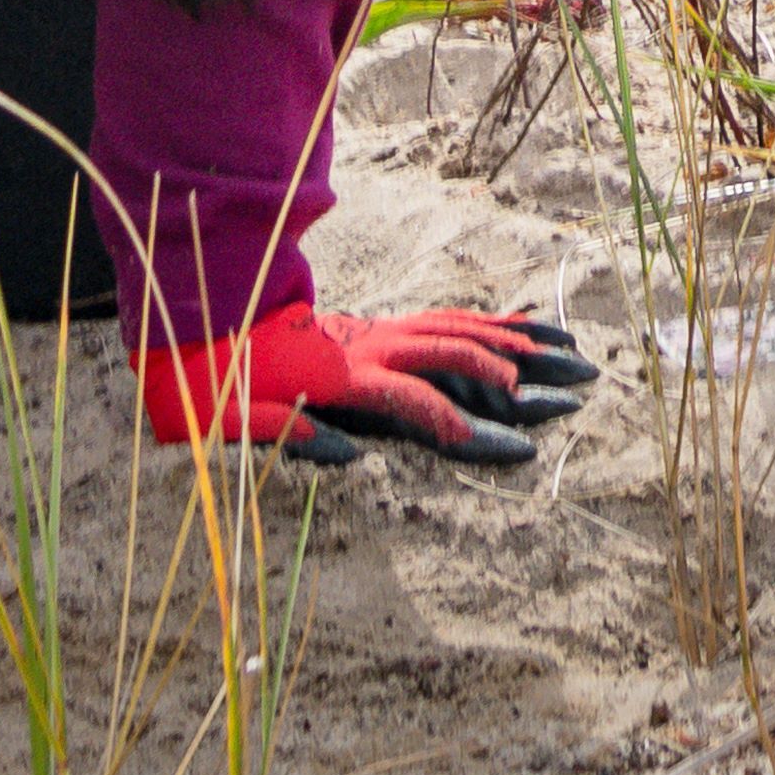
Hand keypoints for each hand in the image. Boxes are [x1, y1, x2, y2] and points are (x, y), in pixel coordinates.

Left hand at [142, 299, 601, 468]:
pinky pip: (448, 318)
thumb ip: (286, 435)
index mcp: (340, 378)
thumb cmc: (212, 386)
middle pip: (457, 355)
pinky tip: (529, 331)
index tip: (518, 449)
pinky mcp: (382, 327)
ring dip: (520, 345)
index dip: (465, 428)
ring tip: (575, 358)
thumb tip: (346, 457)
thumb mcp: (232, 422)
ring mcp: (381, 331)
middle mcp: (371, 347)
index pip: (416, 403)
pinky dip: (494, 323)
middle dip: (519, 377)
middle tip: (572, 398)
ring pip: (463, 329)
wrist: (199, 321)